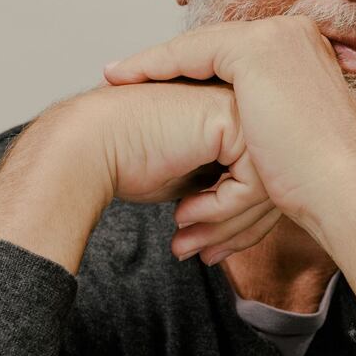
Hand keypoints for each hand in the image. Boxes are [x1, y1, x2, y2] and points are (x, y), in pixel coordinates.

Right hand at [74, 78, 282, 262]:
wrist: (86, 147)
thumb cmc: (128, 162)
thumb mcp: (191, 177)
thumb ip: (225, 181)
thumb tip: (255, 214)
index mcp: (233, 111)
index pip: (260, 174)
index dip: (238, 221)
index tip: (210, 250)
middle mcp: (240, 102)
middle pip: (269, 179)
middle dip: (236, 229)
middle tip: (203, 254)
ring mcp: (238, 104)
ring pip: (267, 183)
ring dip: (225, 226)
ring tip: (190, 243)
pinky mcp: (230, 116)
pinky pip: (253, 181)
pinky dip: (222, 210)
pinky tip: (185, 213)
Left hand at [104, 15, 355, 260]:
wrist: (343, 189)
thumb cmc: (317, 177)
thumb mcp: (287, 131)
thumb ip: (262, 113)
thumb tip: (232, 127)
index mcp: (303, 49)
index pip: (234, 51)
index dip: (191, 66)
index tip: (157, 81)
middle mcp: (293, 33)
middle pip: (214, 45)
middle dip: (166, 62)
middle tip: (124, 74)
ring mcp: (277, 37)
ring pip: (198, 46)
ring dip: (151, 63)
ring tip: (116, 78)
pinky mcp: (257, 51)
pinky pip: (190, 54)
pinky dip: (154, 64)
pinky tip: (125, 77)